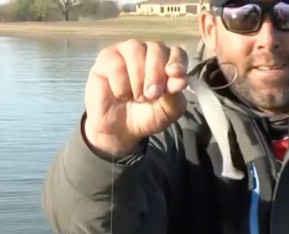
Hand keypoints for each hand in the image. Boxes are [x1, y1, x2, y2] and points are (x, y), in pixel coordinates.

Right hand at [84, 39, 189, 155]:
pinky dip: (121, 85)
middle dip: (156, 74)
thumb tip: (181, 80)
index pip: (177, 52)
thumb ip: (176, 96)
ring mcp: (126, 51)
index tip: (175, 74)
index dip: (177, 61)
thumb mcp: (168, 111)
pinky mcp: (106, 57)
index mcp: (167, 62)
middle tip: (152, 95)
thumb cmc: (146, 116)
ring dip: (138, 79)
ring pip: (136, 50)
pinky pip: (116, 63)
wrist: (120, 129)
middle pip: (156, 48)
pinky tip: (120, 94)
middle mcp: (148, 52)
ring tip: (136, 97)